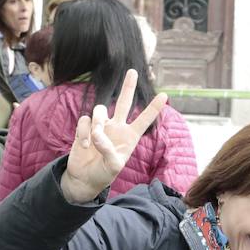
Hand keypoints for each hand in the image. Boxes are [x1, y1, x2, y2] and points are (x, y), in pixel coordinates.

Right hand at [61, 69, 168, 203]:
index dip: (153, 108)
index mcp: (130, 137)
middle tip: (133, 71)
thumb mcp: (113, 167)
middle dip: (128, 87)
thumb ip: (108, 149)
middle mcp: (117, 128)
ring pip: (100, 110)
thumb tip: (98, 133)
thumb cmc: (103, 174)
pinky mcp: (86, 127)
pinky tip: (84, 146)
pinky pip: (84, 120)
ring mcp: (101, 126)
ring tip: (94, 141)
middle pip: (124, 102)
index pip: (144, 120)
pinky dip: (83, 132)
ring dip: (97, 123)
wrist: (83, 178)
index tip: (165, 95)